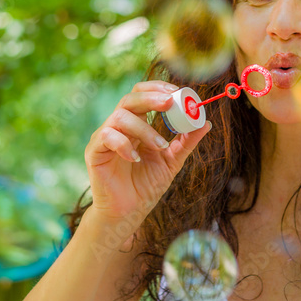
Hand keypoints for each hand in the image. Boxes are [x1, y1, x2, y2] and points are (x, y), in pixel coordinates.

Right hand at [84, 79, 211, 228]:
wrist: (128, 212)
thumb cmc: (146, 186)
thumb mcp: (172, 161)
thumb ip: (186, 142)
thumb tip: (205, 122)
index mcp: (136, 124)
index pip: (142, 94)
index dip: (157, 88)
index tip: (176, 92)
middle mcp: (119, 126)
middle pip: (130, 98)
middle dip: (151, 98)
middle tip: (169, 102)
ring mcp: (105, 137)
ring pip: (121, 116)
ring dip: (144, 129)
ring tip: (159, 146)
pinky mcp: (94, 151)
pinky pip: (107, 136)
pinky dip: (124, 144)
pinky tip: (135, 159)